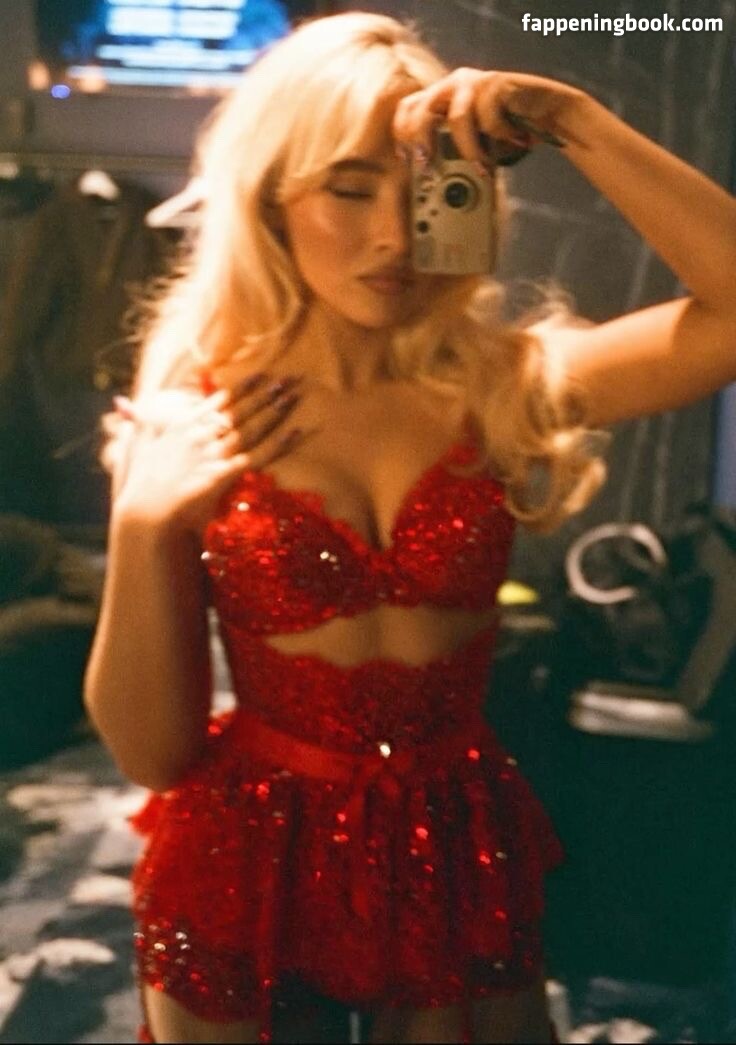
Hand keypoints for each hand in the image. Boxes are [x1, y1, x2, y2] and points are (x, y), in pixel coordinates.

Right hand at [111, 373, 301, 535]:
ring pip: (251, 427)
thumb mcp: (135, 448)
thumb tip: (121, 403)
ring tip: (293, 396)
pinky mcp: (225, 473)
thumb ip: (137, 425)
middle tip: (288, 379)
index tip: (258, 375)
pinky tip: (296, 431)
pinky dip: (279, 442)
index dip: (239, 389)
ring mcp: (213, 453)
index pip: (215, 403)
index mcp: (181, 426)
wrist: (146, 513)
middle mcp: (200, 435)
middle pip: (239, 410)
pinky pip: (259, 455)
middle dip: (264, 394)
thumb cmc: (140, 486)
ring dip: (274, 410)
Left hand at [393, 68, 586, 166]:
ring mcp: (473, 82)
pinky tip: (513, 138)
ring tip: (482, 168)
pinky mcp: (495, 82)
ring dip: (470, 150)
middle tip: (429, 167)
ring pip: (457, 119)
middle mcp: (453, 85)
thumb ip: (453, 155)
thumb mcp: (473, 144)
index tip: (409, 161)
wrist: (546, 110)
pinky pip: (488, 118)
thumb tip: (433, 187)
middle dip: (423, 142)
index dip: (403, 135)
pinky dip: (500, 135)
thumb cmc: (506, 133)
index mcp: (442, 97)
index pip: (408, 109)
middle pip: (421, 110)